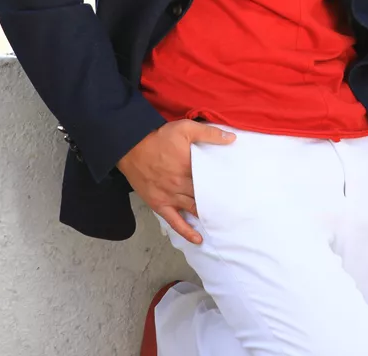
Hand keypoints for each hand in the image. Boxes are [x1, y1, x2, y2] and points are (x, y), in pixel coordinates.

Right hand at [116, 119, 235, 244]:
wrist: (131, 146)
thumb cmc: (159, 137)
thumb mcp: (186, 128)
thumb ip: (209, 133)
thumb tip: (232, 138)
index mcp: (190, 167)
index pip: (212, 180)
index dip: (223, 186)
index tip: (236, 191)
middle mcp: (181, 185)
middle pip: (204, 197)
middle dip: (218, 203)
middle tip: (233, 210)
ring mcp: (170, 196)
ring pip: (193, 210)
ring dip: (206, 216)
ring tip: (221, 223)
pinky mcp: (159, 204)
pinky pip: (175, 222)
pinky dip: (187, 232)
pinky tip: (198, 239)